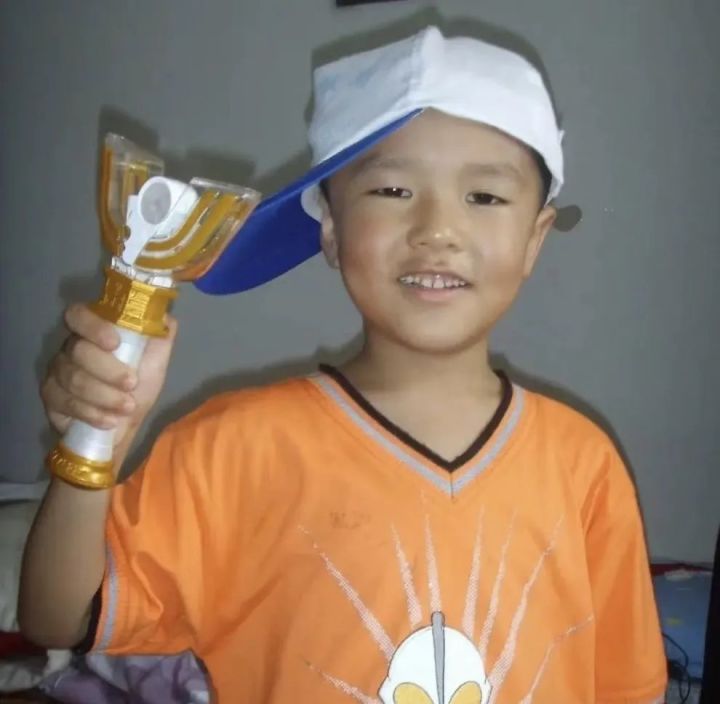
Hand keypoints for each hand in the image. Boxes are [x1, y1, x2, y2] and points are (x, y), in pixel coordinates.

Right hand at [41, 303, 176, 447]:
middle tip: (132, 384)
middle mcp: (71, 347)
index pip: (79, 314)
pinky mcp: (51, 397)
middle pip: (79, 350)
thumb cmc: (139, 386)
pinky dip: (92, 413)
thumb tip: (167, 318)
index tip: (115, 344)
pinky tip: (110, 420)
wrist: (127, 423)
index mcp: (94, 331)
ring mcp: (57, 371)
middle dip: (109, 370)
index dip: (94, 326)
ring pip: (73, 379)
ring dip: (105, 396)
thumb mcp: (156, 361)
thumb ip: (161, 337)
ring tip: (127, 407)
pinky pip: (65, 403)